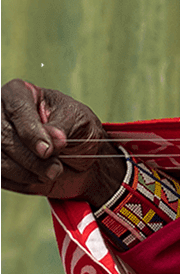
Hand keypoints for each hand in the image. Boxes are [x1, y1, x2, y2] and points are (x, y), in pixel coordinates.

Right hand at [1, 80, 124, 204]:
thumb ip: (62, 127)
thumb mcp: (78, 120)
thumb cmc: (77, 128)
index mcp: (19, 93)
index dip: (31, 133)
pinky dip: (19, 181)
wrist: (78, 154)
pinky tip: (37, 177)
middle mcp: (0, 112)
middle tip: (55, 169)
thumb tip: (52, 138)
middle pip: (3, 137)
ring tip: (51, 172)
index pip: (17, 110)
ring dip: (26, 172)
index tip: (48, 150)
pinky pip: (0, 176)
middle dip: (31, 158)